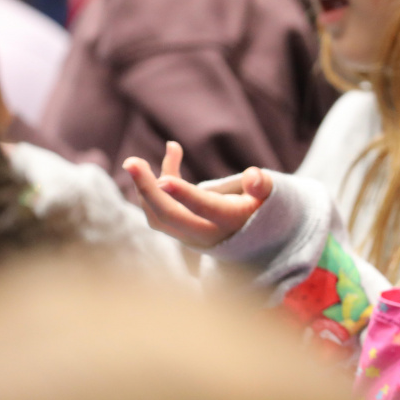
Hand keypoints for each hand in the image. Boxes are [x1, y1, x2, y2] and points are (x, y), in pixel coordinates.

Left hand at [122, 142, 270, 248]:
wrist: (254, 240)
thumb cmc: (260, 208)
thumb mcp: (269, 196)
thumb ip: (262, 185)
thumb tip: (253, 175)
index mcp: (229, 221)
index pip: (204, 208)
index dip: (184, 195)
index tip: (163, 179)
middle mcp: (206, 233)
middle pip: (169, 215)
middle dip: (147, 189)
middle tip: (130, 162)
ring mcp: (188, 236)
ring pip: (157, 216)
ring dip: (142, 189)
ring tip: (135, 162)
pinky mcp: (178, 232)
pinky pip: (158, 211)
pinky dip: (153, 188)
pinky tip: (168, 158)